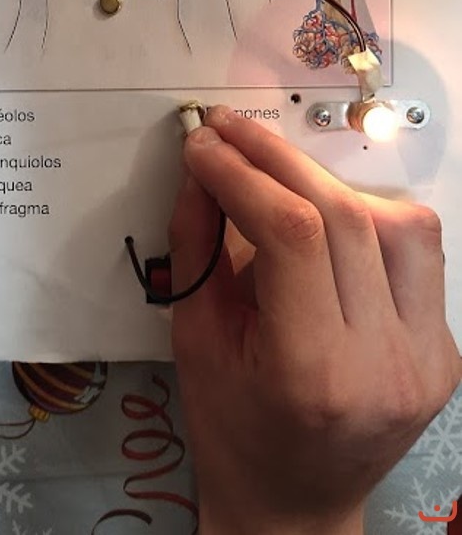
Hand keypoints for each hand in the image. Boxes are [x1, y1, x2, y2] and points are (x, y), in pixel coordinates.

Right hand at [169, 106, 460, 534]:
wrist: (294, 505)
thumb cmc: (233, 433)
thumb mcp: (193, 338)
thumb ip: (197, 242)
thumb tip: (205, 165)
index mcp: (314, 373)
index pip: (291, 234)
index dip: (244, 173)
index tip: (206, 145)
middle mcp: (385, 363)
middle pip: (343, 216)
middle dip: (278, 159)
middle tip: (231, 132)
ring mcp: (426, 356)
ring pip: (398, 222)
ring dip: (329, 185)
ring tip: (276, 180)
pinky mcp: (442, 346)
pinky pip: (417, 253)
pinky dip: (368, 218)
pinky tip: (326, 220)